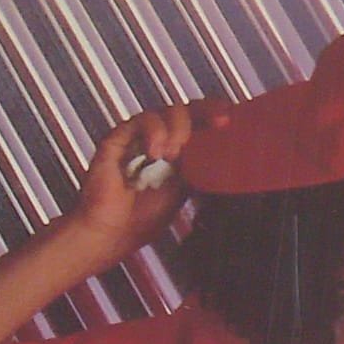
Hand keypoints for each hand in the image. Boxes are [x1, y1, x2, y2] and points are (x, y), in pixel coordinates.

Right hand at [68, 100, 228, 263]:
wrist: (110, 232)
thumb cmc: (141, 220)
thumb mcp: (186, 193)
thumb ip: (205, 173)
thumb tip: (232, 161)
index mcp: (178, 154)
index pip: (199, 125)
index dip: (215, 116)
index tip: (233, 118)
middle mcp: (159, 142)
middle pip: (186, 111)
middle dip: (206, 111)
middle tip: (221, 120)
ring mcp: (139, 138)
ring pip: (165, 112)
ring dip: (178, 128)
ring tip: (175, 154)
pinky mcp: (118, 138)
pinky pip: (140, 121)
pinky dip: (153, 132)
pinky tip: (156, 153)